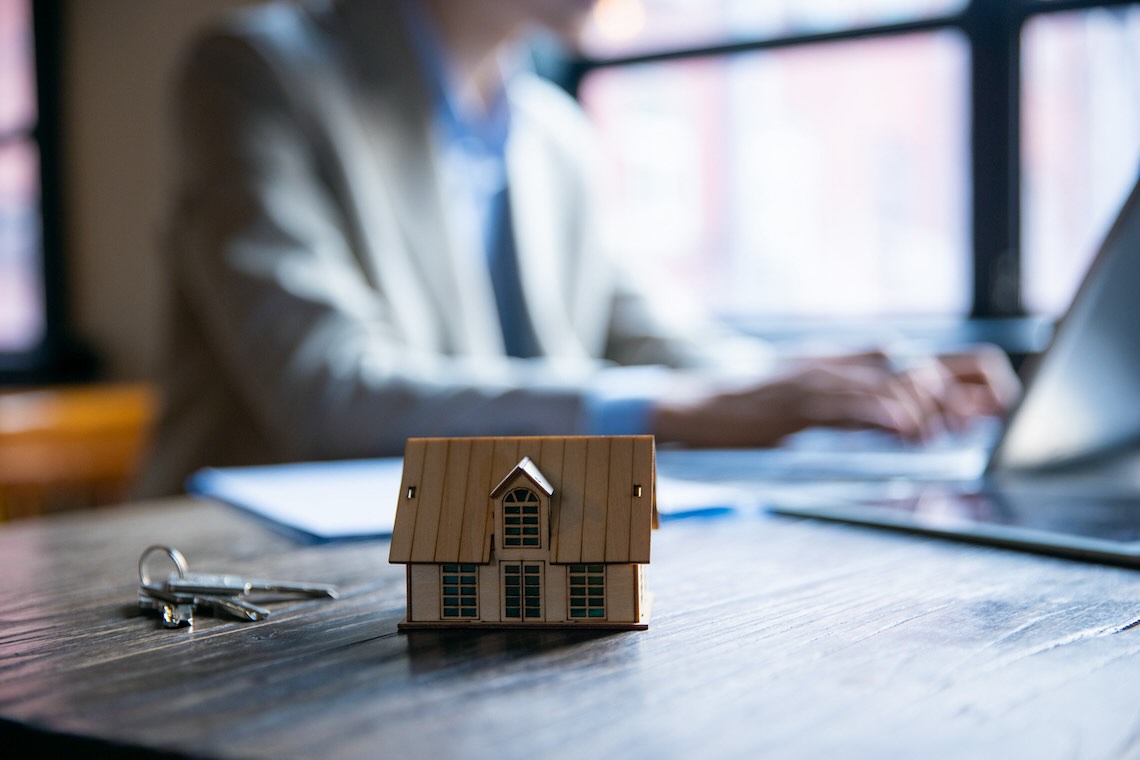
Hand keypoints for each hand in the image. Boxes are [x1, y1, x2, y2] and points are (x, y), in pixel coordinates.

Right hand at [649, 345, 1020, 447]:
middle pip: (924, 368)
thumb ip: (877, 410)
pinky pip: (844, 401)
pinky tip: (899, 426)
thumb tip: (935, 424)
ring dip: (919, 410)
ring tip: (931, 436)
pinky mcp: (795, 397)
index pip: (938, 358)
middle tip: (963, 431)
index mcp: (860, 360)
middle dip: (953, 401)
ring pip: (887, 382)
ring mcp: (820, 375)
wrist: (700, 403)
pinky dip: (877, 411)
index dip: (979, 381)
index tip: (997, 410)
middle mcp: (846, 360)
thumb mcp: (827, 403)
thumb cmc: (762, 407)